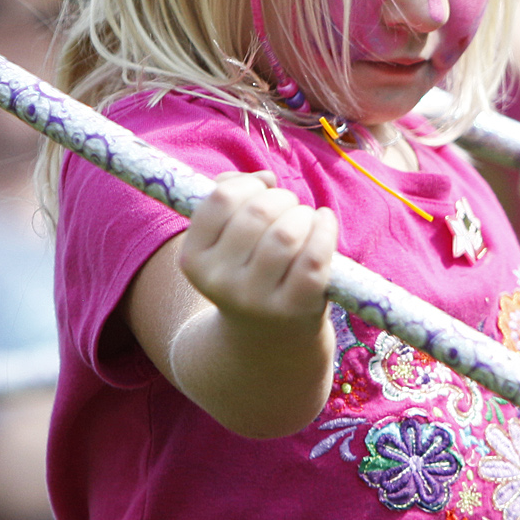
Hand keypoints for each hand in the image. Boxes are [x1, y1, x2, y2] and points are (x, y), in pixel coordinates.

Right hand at [177, 171, 339, 328]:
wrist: (268, 340)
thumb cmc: (250, 272)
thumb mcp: (226, 241)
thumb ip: (232, 196)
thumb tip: (265, 178)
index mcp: (195, 258)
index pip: (222, 199)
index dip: (249, 185)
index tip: (261, 191)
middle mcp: (220, 282)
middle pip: (258, 213)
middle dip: (283, 199)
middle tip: (291, 208)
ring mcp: (256, 299)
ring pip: (286, 234)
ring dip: (304, 215)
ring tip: (307, 220)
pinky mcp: (294, 309)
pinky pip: (314, 258)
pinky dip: (325, 231)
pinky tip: (325, 223)